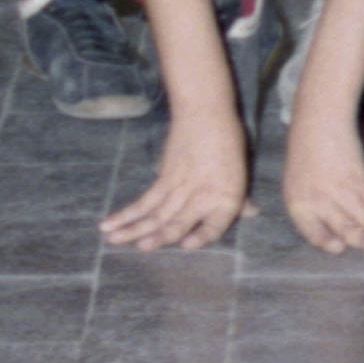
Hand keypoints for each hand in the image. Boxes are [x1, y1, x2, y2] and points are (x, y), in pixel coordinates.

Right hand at [101, 104, 252, 249]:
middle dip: (159, 238)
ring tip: (114, 242)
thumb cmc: (228, 142)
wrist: (206, 113)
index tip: (186, 246)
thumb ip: (242, 198)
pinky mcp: (163, 178)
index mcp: (226, 198)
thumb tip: (252, 213)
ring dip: (133, 229)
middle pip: (178, 224)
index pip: (214, 228)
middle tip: (142, 249)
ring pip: (155, 214)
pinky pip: (144, 201)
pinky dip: (127, 213)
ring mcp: (180, 188)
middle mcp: (202, 197)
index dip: (201, 239)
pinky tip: (110, 223)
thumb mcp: (241, 172)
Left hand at [278, 106, 363, 255]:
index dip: (327, 242)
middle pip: (345, 229)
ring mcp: (340, 191)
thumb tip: (335, 224)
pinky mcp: (359, 178)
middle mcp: (318, 201)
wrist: (319, 115)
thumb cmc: (305, 144)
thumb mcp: (298, 177)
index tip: (341, 248)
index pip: (311, 233)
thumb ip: (312, 202)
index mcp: (297, 202)